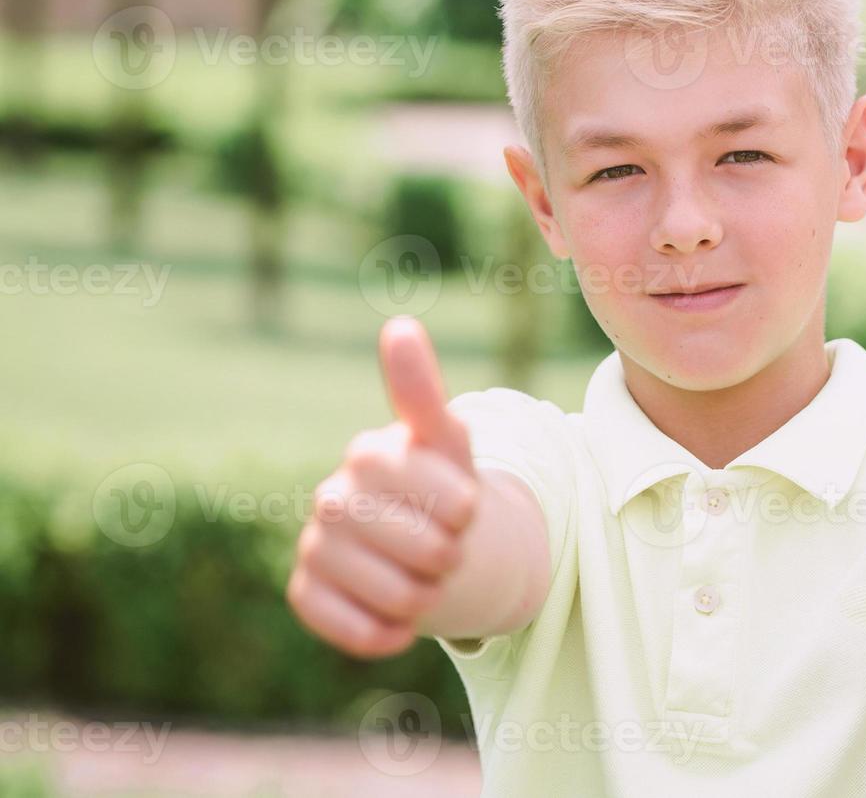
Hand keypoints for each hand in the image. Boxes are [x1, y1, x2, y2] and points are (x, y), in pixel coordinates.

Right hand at [286, 317, 479, 658]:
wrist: (422, 544)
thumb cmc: (441, 485)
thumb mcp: (449, 441)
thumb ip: (424, 392)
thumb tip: (399, 326)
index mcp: (370, 454)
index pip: (449, 498)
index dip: (469, 510)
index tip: (465, 504)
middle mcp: (331, 497)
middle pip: (427, 550)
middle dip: (452, 554)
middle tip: (444, 544)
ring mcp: (315, 546)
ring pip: (397, 594)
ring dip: (427, 595)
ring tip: (423, 576)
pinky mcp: (305, 594)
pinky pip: (355, 629)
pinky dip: (388, 632)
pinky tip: (398, 615)